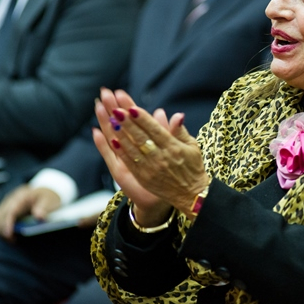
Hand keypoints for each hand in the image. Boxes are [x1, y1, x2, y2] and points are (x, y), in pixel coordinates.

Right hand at [0, 185, 61, 240]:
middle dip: (2, 229)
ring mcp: (7, 204)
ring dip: (0, 229)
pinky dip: (1, 228)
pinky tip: (10, 235)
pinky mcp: (6, 209)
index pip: (10, 210)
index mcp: (22, 196)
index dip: (7, 223)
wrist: (45, 192)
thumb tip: (39, 217)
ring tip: (12, 239)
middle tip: (13, 240)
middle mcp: (11, 199)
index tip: (9, 234)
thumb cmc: (47, 197)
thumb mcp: (50, 200)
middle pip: (0, 215)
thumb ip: (45, 207)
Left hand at [93, 88, 208, 223]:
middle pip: (141, 137)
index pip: (155, 130)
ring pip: (132, 148)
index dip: (143, 119)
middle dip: (127, 122)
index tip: (132, 108)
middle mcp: (161, 158)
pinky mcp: (144, 178)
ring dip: (120, 134)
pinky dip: (121, 150)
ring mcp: (151, 168)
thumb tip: (177, 115)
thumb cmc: (192, 168)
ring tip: (110, 120)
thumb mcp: (192, 147)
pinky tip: (112, 140)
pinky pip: (130, 162)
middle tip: (115, 109)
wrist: (191, 196)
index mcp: (173, 148)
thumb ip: (181, 131)